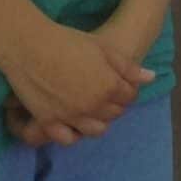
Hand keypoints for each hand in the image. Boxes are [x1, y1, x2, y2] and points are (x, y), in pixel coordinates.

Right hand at [0, 18, 149, 141]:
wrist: (30, 47)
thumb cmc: (69, 42)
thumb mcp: (104, 49)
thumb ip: (128, 68)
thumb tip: (150, 78)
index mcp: (109, 88)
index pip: (129, 97)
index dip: (127, 89)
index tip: (121, 84)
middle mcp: (93, 107)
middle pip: (114, 114)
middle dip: (115, 104)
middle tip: (106, 93)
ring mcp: (71, 117)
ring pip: (95, 130)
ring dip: (98, 120)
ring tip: (92, 107)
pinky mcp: (49, 122)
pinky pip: (68, 138)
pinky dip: (74, 132)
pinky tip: (73, 120)